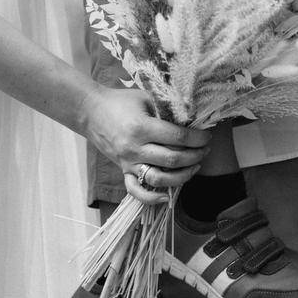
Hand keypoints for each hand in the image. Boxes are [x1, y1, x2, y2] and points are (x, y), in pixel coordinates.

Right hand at [84, 87, 208, 205]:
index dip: (197, 138)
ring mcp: (128, 162)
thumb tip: (193, 116)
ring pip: (160, 179)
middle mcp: (135, 148)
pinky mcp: (123, 171)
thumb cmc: (120, 101)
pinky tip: (167, 197)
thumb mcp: (145, 98)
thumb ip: (166, 108)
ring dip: (182, 176)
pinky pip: (137, 191)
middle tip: (205, 149)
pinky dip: (152, 199)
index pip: (177, 137)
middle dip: (195, 156)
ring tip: (195, 166)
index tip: (207, 136)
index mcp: (141, 127)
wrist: (90, 111)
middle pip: (172, 159)